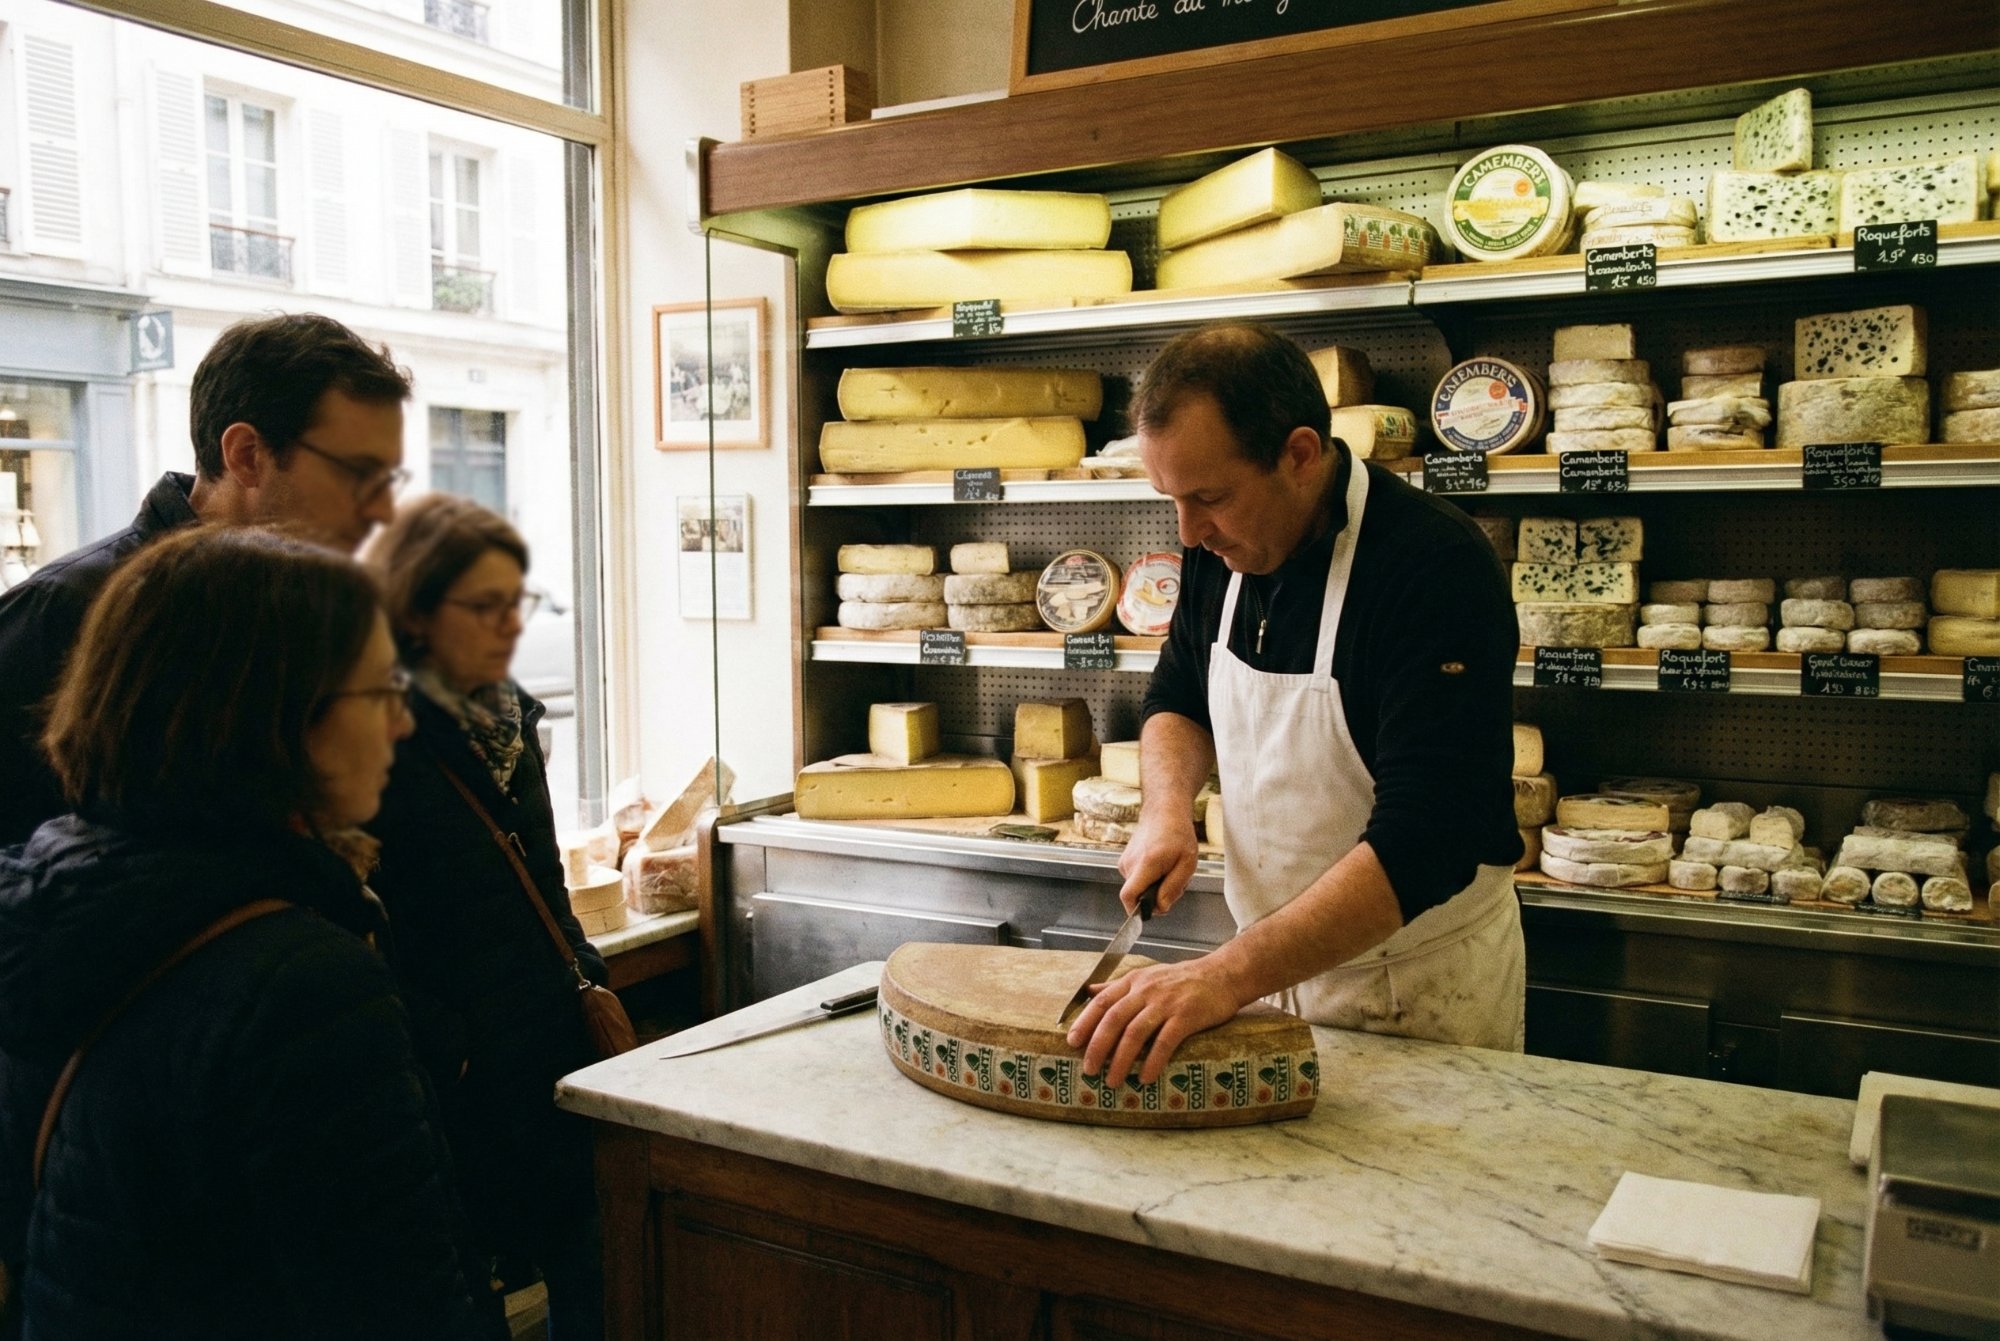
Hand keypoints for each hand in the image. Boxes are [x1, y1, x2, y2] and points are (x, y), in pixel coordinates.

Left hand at [1063, 957, 1243, 1086]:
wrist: (1222, 975)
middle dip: (1098, 1046)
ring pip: (1135, 1033)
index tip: (1072, 1042)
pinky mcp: (1187, 1016)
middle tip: (1089, 1069)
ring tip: (1113, 1081)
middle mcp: (1146, 991)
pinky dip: (1153, 1061)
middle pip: (1114, 1019)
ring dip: (1121, 1060)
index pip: (1102, 1002)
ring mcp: (1166, 1003)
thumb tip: (1089, 992)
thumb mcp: (1146, 976)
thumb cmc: (1182, 980)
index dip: (1085, 1022)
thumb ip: (1117, 986)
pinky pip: (1165, 1041)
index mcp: (1134, 982)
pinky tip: (1145, 1077)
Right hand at [1116, 811, 1197, 914]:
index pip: (1128, 896)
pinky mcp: (1125, 861)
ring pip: (1139, 888)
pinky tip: (1162, 865)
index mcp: (1146, 864)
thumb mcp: (1187, 864)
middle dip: (1156, 896)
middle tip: (1175, 881)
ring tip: (1170, 869)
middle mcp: (1130, 864)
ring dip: (1155, 886)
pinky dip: (1150, 879)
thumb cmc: (1178, 834)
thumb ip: (1173, 888)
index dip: (1137, 910)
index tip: (1151, 911)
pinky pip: (1137, 880)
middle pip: (1138, 895)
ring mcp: (1125, 862)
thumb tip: (1160, 908)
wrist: (1163, 811)